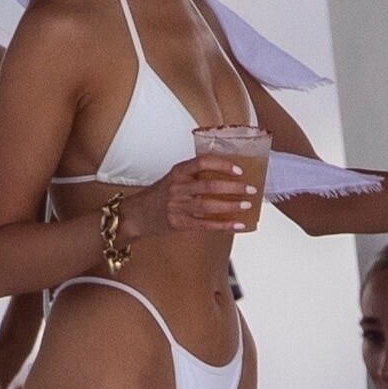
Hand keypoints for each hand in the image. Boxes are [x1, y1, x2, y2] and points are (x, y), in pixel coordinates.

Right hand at [120, 155, 256, 240]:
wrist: (137, 215)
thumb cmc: (160, 195)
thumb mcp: (174, 178)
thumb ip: (195, 176)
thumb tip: (227, 176)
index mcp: (177, 172)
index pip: (202, 162)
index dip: (222, 165)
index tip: (239, 169)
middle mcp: (177, 188)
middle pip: (209, 186)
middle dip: (233, 188)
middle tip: (251, 189)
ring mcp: (177, 207)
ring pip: (209, 206)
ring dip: (231, 206)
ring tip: (247, 205)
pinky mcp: (179, 224)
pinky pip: (206, 225)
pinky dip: (224, 226)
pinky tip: (238, 225)